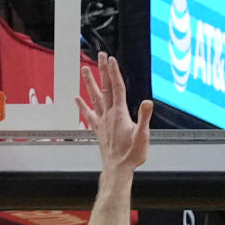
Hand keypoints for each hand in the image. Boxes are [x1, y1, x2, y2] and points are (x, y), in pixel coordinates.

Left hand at [77, 53, 152, 173]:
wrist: (118, 168)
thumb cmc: (131, 155)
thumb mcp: (143, 135)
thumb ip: (145, 118)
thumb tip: (148, 102)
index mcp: (120, 113)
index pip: (118, 88)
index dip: (114, 72)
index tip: (111, 59)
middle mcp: (109, 114)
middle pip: (106, 88)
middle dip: (103, 71)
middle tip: (100, 56)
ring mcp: (102, 121)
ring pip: (95, 98)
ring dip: (90, 83)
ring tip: (84, 70)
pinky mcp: (98, 130)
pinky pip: (89, 114)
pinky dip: (82, 106)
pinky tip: (76, 99)